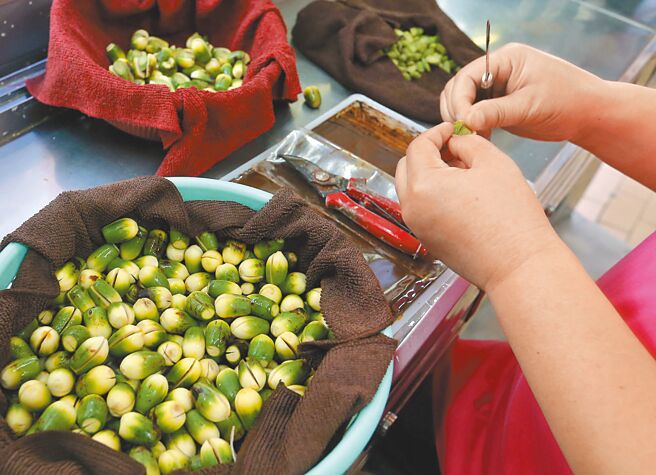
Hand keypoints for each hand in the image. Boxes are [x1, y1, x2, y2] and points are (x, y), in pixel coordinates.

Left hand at [395, 122, 560, 290]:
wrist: (519, 265)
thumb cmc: (511, 217)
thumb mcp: (492, 162)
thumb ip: (468, 143)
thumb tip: (456, 142)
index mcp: (423, 185)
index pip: (418, 146)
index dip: (437, 132)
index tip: (452, 129)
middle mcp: (412, 208)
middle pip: (407, 167)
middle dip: (428, 152)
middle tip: (454, 146)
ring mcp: (418, 227)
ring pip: (412, 189)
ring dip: (429, 173)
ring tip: (462, 170)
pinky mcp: (428, 240)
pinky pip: (422, 208)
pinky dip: (433, 194)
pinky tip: (462, 192)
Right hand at [440, 43, 605, 141]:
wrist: (589, 114)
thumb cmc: (567, 102)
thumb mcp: (529, 107)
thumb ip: (496, 112)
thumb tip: (466, 121)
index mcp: (505, 60)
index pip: (467, 76)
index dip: (460, 101)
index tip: (463, 124)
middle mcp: (497, 71)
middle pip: (458, 88)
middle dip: (457, 111)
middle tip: (464, 134)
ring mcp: (496, 88)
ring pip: (463, 103)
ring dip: (462, 121)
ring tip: (474, 138)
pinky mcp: (498, 105)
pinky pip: (474, 114)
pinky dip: (472, 127)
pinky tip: (481, 139)